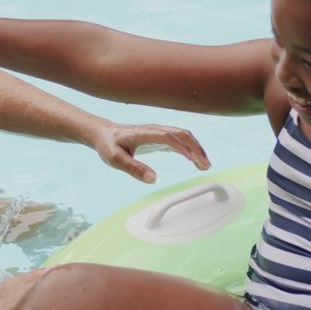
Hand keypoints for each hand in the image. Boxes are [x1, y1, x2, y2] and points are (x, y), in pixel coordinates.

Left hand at [91, 122, 210, 182]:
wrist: (104, 134)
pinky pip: (180, 141)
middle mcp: (154, 130)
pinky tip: (196, 161)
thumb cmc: (109, 146)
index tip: (193, 160)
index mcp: (143, 133)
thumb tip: (153, 179)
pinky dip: (191, 150)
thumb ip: (133, 169)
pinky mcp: (160, 137)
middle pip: (181, 134)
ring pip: (183, 136)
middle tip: (206, 165)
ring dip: (196, 149)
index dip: (182, 147)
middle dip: (196, 148)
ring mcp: (158, 132)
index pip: (168, 137)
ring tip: (205, 165)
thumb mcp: (115, 159)